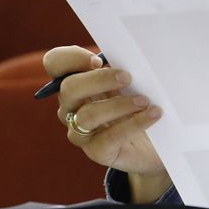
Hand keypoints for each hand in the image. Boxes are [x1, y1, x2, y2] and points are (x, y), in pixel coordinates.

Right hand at [46, 46, 169, 200]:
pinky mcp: (97, 152)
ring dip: (118, 105)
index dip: (71, 58)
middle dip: (99, 79)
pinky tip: (153, 114)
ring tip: (144, 100)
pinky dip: (134, 123)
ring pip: (87, 115)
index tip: (98, 60)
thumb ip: (121, 68)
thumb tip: (129, 57)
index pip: (55, 63)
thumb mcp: (129, 82)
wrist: (154, 144)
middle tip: (127, 77)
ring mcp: (80, 132)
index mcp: (76, 83)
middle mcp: (71, 107)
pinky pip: (110, 137)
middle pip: (69, 88)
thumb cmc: (138, 106)